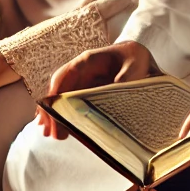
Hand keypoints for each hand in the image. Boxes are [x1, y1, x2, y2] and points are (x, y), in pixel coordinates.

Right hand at [36, 40, 152, 140]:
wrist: (138, 56)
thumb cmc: (134, 57)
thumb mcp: (133, 66)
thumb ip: (125, 79)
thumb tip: (115, 95)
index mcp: (87, 61)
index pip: (66, 75)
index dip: (56, 92)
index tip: (51, 109)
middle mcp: (80, 72)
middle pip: (59, 90)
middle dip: (52, 109)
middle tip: (51, 131)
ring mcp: (82, 83)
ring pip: (62, 99)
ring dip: (55, 115)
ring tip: (53, 134)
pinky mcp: (87, 93)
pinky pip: (72, 105)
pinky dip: (65, 116)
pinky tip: (61, 129)